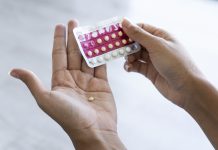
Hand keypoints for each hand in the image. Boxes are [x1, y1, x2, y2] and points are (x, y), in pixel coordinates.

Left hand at [10, 20, 124, 149]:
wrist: (94, 131)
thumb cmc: (69, 117)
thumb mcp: (46, 99)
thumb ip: (33, 82)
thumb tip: (14, 70)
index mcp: (60, 81)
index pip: (59, 55)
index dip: (59, 40)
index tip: (60, 25)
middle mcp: (74, 79)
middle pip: (74, 53)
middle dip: (74, 37)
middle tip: (75, 22)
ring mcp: (89, 81)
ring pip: (88, 58)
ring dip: (89, 44)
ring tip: (90, 29)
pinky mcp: (103, 84)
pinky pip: (102, 66)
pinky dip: (102, 55)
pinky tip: (102, 44)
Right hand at [122, 18, 201, 107]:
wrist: (186, 89)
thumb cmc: (176, 64)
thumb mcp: (156, 45)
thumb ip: (139, 35)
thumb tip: (125, 22)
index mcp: (161, 36)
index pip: (141, 28)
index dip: (129, 30)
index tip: (117, 34)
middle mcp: (156, 47)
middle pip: (136, 42)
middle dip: (127, 45)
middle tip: (118, 49)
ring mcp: (153, 59)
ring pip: (135, 54)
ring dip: (128, 57)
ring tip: (128, 61)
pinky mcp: (149, 71)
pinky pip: (136, 66)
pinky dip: (130, 66)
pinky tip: (128, 68)